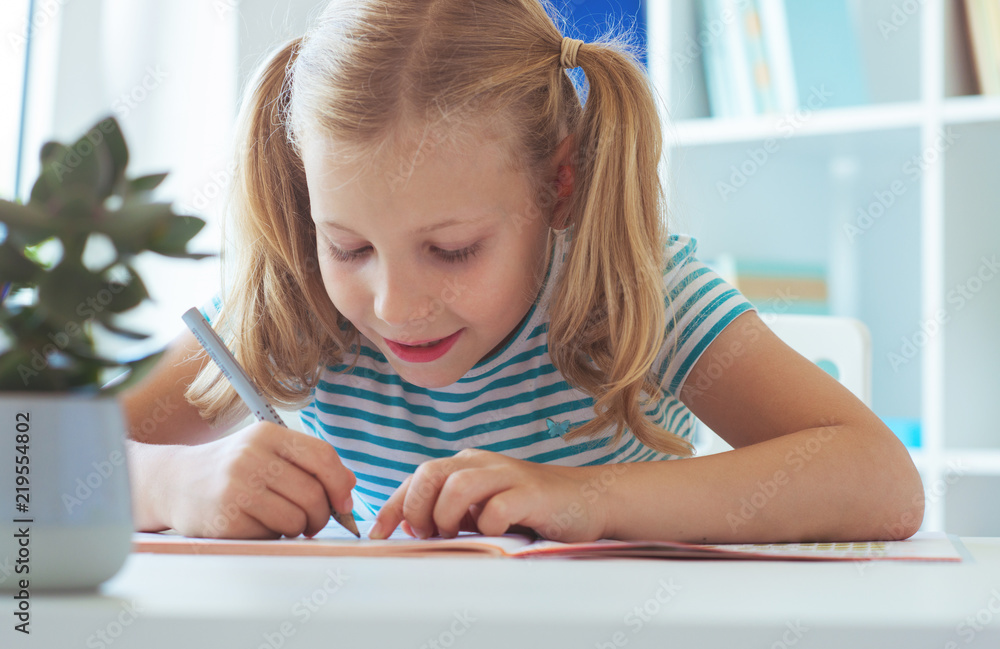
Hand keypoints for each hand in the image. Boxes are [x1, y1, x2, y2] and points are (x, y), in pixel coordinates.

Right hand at [163, 422, 355, 538]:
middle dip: (322, 515)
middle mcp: (251, 456)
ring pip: (296, 518)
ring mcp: (235, 486)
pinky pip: (270, 534)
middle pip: (313, 493)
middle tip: (314, 521)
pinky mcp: (225, 517)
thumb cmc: (230, 468)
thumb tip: (349, 485)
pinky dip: (272, 535)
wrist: (173, 482)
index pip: (322, 456)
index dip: (341, 483)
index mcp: (267, 434)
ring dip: (298, 528)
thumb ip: (308, 462)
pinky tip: (257, 524)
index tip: (344, 503)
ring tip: (284, 522)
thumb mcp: (266, 451)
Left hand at [369, 448, 609, 541]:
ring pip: (457, 485)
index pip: (417, 477)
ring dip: (446, 516)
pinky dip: (487, 526)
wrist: (586, 500)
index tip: (378, 533)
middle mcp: (483, 464)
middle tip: (426, 534)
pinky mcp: (532, 494)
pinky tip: (495, 534)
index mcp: (466, 465)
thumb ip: (452, 512)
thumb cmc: (530, 508)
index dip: (393, 506)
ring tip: (455, 534)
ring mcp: (508, 475)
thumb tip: (412, 531)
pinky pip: (497, 508)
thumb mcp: (484, 507)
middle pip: (430, 473)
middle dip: (416, 508)